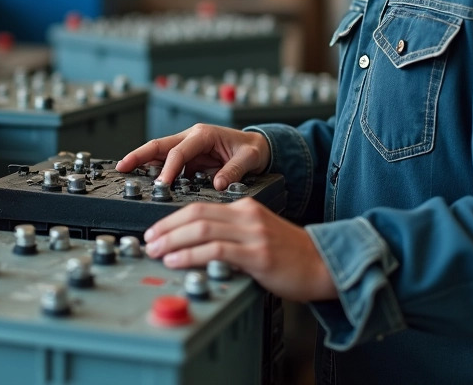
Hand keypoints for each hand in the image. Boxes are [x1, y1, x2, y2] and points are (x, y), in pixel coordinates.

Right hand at [116, 123, 270, 189]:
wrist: (259, 147)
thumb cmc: (253, 149)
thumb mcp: (249, 158)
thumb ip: (234, 171)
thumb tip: (217, 184)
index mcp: (203, 135)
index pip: (178, 152)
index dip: (168, 169)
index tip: (161, 185)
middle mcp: (191, 138)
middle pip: (158, 145)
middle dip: (138, 155)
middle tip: (122, 166)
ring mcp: (188, 147)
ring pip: (158, 153)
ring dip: (142, 162)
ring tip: (125, 172)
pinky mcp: (188, 159)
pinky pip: (167, 164)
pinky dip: (154, 171)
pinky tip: (145, 181)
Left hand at [144, 197, 337, 302]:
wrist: (324, 265)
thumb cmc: (292, 256)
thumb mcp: (258, 236)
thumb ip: (232, 236)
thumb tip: (197, 248)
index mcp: (246, 208)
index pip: (200, 206)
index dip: (172, 218)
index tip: (156, 231)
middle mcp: (247, 215)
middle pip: (196, 213)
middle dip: (166, 227)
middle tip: (148, 240)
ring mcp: (253, 234)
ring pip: (202, 229)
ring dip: (173, 240)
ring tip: (156, 251)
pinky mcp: (257, 254)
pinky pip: (216, 249)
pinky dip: (191, 254)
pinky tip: (177, 260)